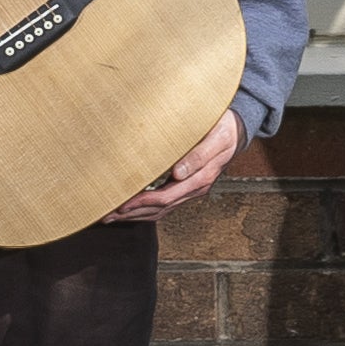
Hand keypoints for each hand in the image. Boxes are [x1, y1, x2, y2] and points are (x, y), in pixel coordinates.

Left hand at [114, 105, 245, 222]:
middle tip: (106, 216)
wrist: (237, 131)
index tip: (122, 204)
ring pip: (161, 210)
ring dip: (136, 215)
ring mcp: (191, 190)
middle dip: (132, 213)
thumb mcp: (216, 137)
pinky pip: (165, 204)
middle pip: (160, 209)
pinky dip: (146, 209)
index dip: (142, 203)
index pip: (166, 197)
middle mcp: (195, 188)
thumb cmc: (224, 129)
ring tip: (113, 216)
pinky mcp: (187, 187)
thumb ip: (198, 155)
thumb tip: (178, 173)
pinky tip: (132, 209)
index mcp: (200, 178)